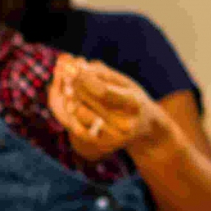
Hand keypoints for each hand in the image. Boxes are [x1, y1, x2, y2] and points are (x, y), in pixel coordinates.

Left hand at [48, 55, 176, 160]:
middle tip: (64, 74)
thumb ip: (103, 74)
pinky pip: (82, 130)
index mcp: (134, 105)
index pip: (103, 92)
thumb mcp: (125, 83)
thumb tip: (77, 64)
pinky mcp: (105, 145)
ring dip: (72, 100)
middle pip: (92, 104)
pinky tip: (69, 104)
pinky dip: (74, 115)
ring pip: (85, 117)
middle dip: (76, 87)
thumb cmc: (133, 99)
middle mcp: (126, 124)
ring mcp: (115, 137)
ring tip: (66, 88)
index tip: (73, 68)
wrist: (146, 128)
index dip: (86, 79)